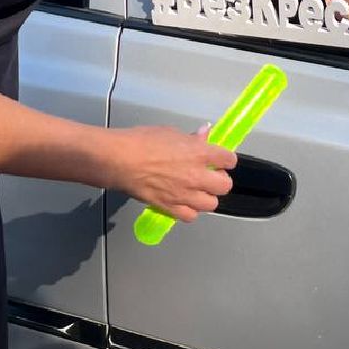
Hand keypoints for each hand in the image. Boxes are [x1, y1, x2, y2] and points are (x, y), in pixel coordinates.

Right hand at [105, 125, 236, 221]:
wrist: (120, 160)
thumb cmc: (141, 141)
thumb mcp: (170, 132)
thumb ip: (190, 138)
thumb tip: (203, 135)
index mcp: (199, 153)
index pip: (228, 160)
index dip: (226, 159)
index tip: (221, 159)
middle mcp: (197, 176)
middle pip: (225, 186)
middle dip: (220, 180)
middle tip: (210, 175)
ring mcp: (185, 194)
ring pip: (211, 204)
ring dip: (207, 197)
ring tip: (197, 190)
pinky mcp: (170, 208)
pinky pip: (190, 216)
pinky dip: (189, 211)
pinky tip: (183, 202)